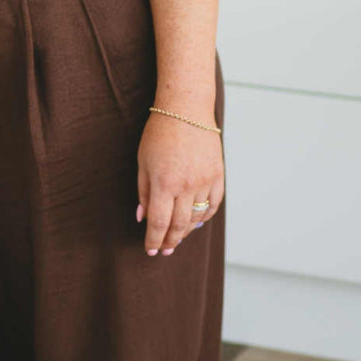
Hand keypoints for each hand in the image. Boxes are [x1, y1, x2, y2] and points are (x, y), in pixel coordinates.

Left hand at [134, 111, 223, 256]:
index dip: (154, 240)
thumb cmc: (159, 133)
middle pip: (178, 225)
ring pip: (197, 218)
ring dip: (186, 232)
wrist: (186, 110)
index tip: (150, 250)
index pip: (159, 222)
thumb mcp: (143, 161)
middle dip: (170, 241)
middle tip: (164, 250)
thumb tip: (143, 218)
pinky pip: (212, 205)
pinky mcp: (218, 175)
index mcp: (163, 182)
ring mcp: (204, 181)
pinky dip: (204, 217)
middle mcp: (186, 185)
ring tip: (177, 238)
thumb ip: (144, 192)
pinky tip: (195, 222)